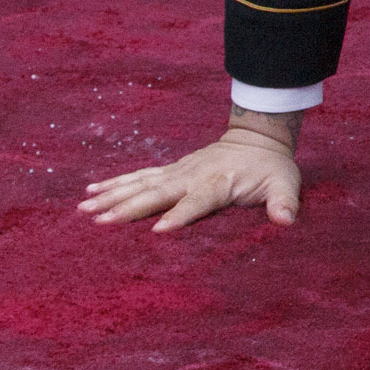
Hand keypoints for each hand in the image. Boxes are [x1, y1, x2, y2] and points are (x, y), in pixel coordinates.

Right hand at [78, 110, 302, 231]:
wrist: (257, 138)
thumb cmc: (271, 167)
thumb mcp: (285, 184)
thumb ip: (284, 202)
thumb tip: (286, 220)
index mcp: (218, 183)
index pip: (196, 202)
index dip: (179, 216)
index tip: (158, 231)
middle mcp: (191, 176)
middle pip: (157, 193)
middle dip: (129, 207)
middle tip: (100, 221)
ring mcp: (178, 172)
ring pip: (140, 184)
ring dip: (112, 195)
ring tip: (84, 207)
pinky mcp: (170, 171)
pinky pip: (138, 177)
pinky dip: (114, 183)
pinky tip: (91, 191)